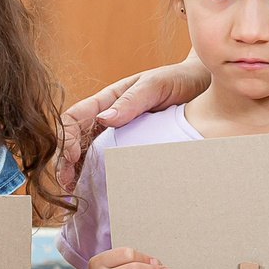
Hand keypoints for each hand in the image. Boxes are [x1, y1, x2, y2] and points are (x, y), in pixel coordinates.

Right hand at [54, 62, 207, 192]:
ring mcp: (118, 133)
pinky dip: (97, 173)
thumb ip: (131, 101)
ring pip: (87, 153)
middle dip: (65, 160)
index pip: (74, 117)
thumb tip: (104, 119)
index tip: (72, 156)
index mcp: (107, 100)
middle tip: (66, 181)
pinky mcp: (131, 146)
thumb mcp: (155, 86)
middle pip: (75, 139)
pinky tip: (95, 187)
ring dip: (77, 170)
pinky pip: (109, 160)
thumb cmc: (178, 79)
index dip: (67, 137)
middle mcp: (108, 117)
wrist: (204, 85)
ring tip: (75, 189)